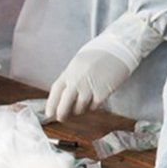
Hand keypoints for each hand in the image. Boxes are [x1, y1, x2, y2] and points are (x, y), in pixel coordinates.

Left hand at [46, 13, 163, 121]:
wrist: (117, 49)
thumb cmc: (98, 54)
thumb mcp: (78, 64)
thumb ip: (71, 78)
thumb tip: (64, 96)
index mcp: (69, 72)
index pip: (55, 92)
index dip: (51, 105)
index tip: (49, 114)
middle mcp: (76, 81)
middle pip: (64, 105)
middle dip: (62, 115)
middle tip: (62, 118)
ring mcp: (89, 88)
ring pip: (79, 109)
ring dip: (80, 110)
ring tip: (84, 103)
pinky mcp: (102, 93)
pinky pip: (94, 106)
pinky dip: (93, 106)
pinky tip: (96, 99)